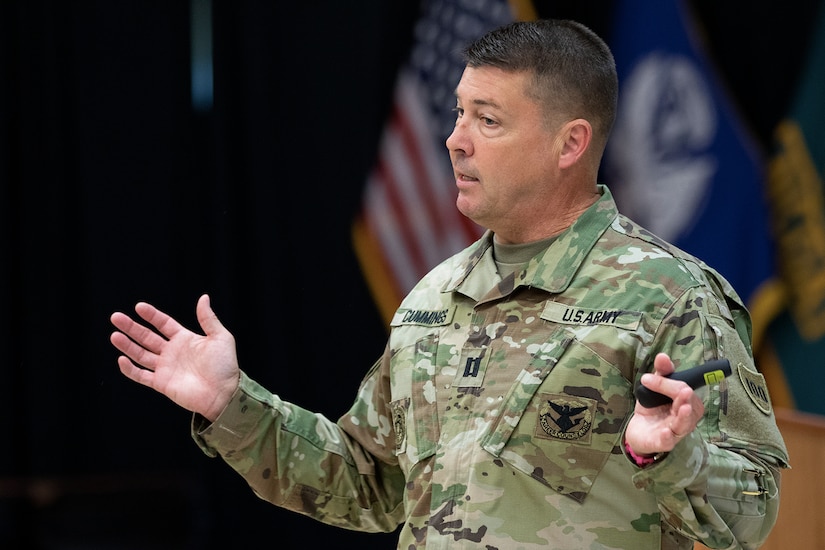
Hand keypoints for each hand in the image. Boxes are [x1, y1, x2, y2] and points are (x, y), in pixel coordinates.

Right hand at [110, 294, 239, 421]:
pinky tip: (121, 359)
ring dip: (127, 345)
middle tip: (116, 317)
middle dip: (131, 327)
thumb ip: (208, 318)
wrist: (224, 393)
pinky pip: (141, 376)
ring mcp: (166, 368)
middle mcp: (172, 352)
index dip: (151, 315)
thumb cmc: (225, 366)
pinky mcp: (161, 383)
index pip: (163, 323)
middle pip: (147, 337)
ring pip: (141, 354)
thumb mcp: (220, 337)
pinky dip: (130, 369)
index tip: (138, 306)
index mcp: (185, 339)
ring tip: (114, 335)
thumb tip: (203, 297)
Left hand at [625, 353, 704, 455]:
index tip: (657, 372)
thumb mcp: (653, 389)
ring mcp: (675, 431)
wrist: (639, 431)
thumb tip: (663, 356)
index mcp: (686, 402)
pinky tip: (665, 431)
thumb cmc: (653, 408)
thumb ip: (661, 373)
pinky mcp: (663, 443)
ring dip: (684, 416)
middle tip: (680, 389)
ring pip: (684, 424)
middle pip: (689, 406)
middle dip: (682, 396)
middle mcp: (685, 417)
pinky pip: (669, 441)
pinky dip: (668, 437)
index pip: (686, 391)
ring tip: (684, 408)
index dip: (676, 383)